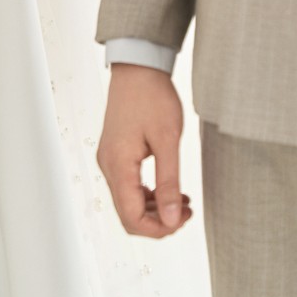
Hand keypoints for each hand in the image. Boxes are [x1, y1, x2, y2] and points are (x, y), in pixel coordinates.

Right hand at [96, 63, 192, 237]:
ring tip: (184, 201)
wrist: (138, 67)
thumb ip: (169, 182)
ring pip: (128, 202)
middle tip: (187, 211)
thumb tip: (172, 219)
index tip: (183, 219)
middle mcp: (109, 166)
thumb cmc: (152, 97)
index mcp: (118, 165)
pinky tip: (171, 188)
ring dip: (155, 209)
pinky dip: (149, 194)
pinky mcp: (116, 153)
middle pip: (128, 214)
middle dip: (158, 221)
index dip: (158, 229)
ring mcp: (110, 160)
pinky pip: (129, 186)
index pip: (131, 218)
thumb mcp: (168, 140)